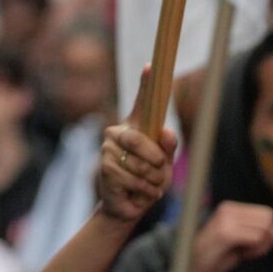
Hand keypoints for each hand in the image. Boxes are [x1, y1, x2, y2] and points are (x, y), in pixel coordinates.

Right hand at [98, 66, 178, 221]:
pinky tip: (138, 193)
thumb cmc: (149, 179)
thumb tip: (166, 133)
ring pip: (138, 164)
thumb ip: (168, 147)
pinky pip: (130, 178)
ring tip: (149, 186)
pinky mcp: (103, 168)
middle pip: (139, 140)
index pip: (142, 101)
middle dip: (155, 161)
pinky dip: (143, 190)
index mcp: (135, 126)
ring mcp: (107, 149)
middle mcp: (118, 132)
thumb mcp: (165, 163)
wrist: (130, 205)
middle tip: (160, 173)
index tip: (151, 65)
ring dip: (152, 180)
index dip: (146, 83)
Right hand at [191, 201, 272, 271]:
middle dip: (262, 239)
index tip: (245, 244)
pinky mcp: (226, 232)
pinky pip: (256, 238)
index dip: (263, 233)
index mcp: (233, 207)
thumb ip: (267, 236)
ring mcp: (227, 219)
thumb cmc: (217, 258)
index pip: (268, 214)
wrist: (192, 270)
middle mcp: (229, 208)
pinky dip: (251, 250)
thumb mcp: (247, 246)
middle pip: (269, 219)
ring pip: (265, 229)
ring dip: (256, 247)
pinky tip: (234, 254)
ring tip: (236, 252)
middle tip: (242, 249)